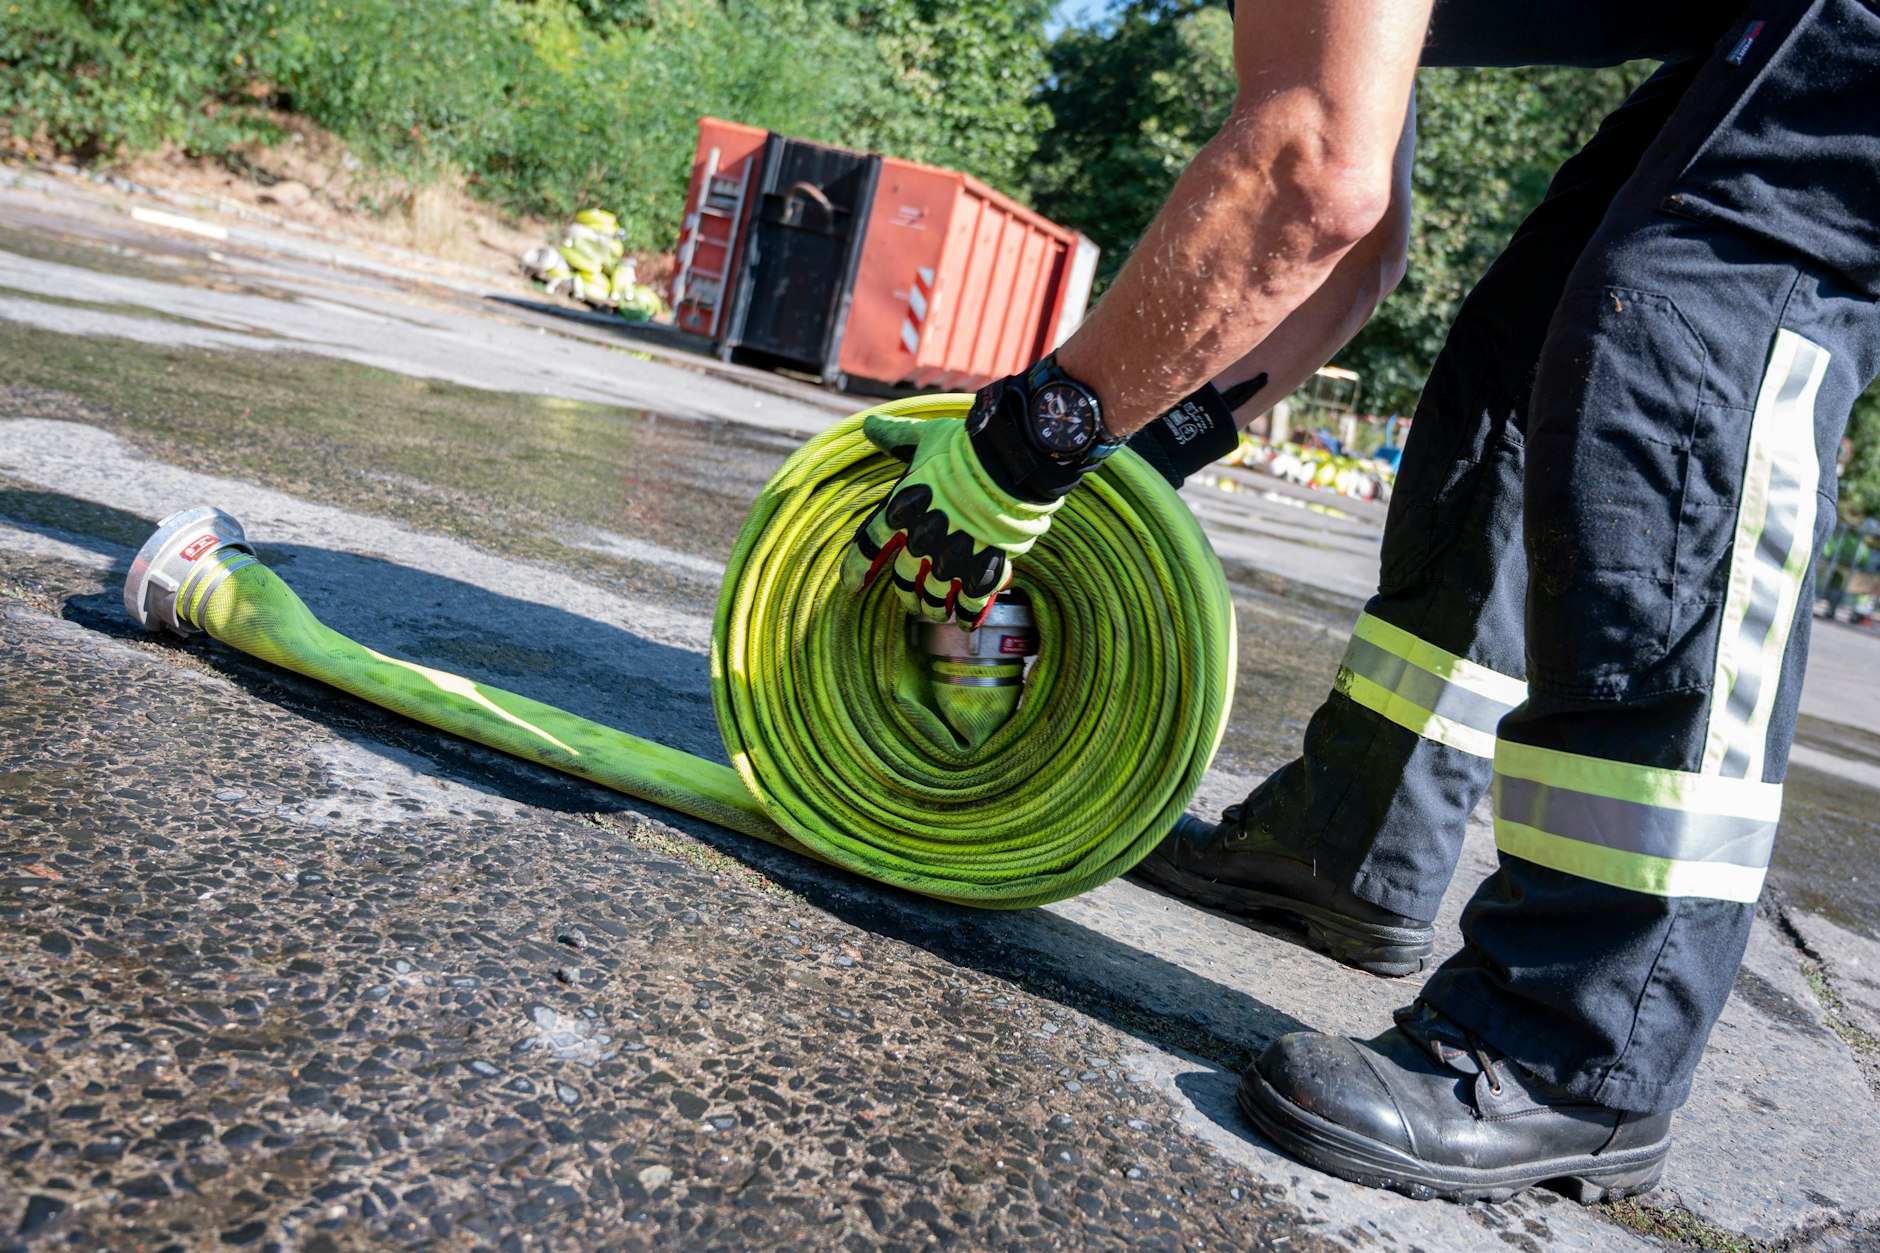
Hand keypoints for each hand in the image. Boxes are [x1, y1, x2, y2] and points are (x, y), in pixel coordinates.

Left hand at [838, 412, 1057, 627]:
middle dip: (906, 593)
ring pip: (935, 596)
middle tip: (911, 599)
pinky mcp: (984, 565)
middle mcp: (922, 538)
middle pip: (904, 578)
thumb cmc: (965, 445)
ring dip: (933, 607)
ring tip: (936, 612)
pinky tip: (964, 621)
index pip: (868, 546)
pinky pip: (971, 600)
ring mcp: (953, 555)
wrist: (1010, 460)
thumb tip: (869, 425)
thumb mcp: (924, 437)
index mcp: (900, 508)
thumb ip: (895, 437)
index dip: (856, 569)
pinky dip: (967, 614)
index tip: (852, 586)